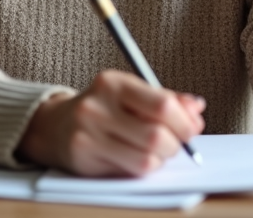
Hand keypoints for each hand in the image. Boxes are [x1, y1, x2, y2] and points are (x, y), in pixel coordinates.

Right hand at [17, 70, 205, 176]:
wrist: (56, 125)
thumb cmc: (103, 108)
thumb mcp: (132, 94)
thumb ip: (166, 99)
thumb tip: (196, 109)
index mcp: (114, 83)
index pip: (162, 105)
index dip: (184, 122)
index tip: (192, 129)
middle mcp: (98, 105)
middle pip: (157, 135)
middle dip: (176, 145)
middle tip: (176, 144)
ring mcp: (89, 132)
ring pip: (146, 158)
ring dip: (161, 159)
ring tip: (157, 152)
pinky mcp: (84, 156)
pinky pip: (130, 170)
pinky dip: (145, 168)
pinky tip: (139, 159)